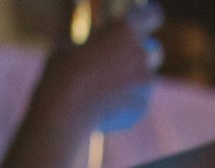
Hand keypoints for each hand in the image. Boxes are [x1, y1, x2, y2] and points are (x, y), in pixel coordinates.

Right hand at [44, 3, 163, 135]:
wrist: (65, 110)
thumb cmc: (61, 72)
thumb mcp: (66, 42)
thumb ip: (76, 26)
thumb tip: (69, 5)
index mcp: (125, 29)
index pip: (152, 16)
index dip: (149, 18)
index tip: (142, 23)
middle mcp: (140, 52)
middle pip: (151, 51)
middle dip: (140, 56)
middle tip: (119, 64)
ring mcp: (144, 79)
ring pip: (145, 76)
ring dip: (133, 79)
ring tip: (110, 89)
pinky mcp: (142, 103)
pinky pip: (139, 98)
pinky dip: (128, 101)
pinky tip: (113, 108)